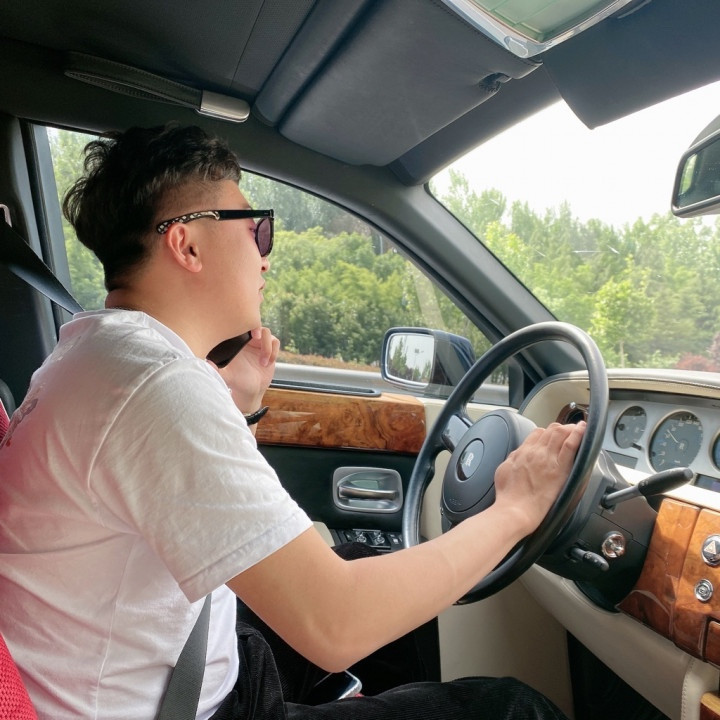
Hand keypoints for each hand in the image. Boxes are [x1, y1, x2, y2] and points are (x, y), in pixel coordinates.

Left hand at [215, 327, 279, 413]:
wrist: (251, 390)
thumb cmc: (236, 382)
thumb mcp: (226, 376)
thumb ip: (216, 370)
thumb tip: (206, 363)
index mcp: (235, 342)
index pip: (240, 326)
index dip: (247, 326)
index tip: (251, 335)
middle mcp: (247, 340)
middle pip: (255, 325)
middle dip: (259, 330)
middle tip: (258, 338)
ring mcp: (259, 343)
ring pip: (267, 333)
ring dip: (267, 347)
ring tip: (263, 362)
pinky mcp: (269, 348)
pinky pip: (275, 342)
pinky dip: (274, 352)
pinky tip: (268, 363)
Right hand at [493, 421, 585, 537]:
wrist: (515, 509)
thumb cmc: (509, 496)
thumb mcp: (503, 470)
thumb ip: (513, 459)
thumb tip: (518, 454)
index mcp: (522, 452)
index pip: (538, 433)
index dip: (547, 433)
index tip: (553, 436)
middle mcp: (535, 452)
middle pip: (551, 430)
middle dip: (561, 429)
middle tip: (569, 433)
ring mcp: (548, 459)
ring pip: (561, 433)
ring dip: (571, 429)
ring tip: (578, 430)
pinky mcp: (560, 469)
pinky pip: (570, 446)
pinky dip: (578, 435)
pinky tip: (583, 431)